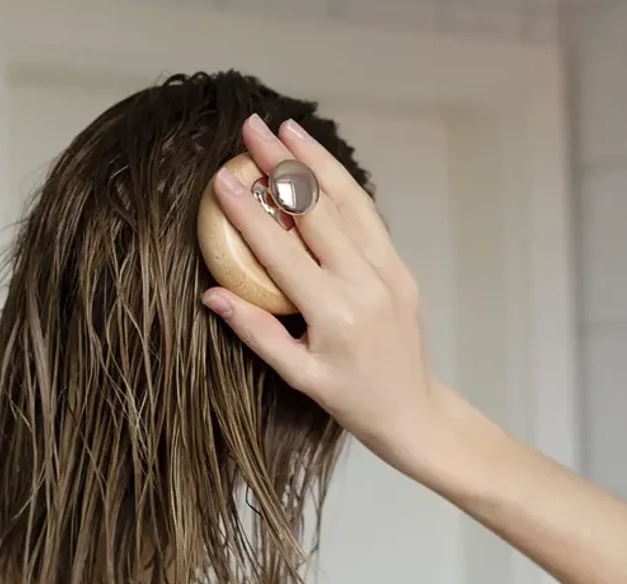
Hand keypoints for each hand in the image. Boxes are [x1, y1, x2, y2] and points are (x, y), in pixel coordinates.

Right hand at [202, 114, 440, 464]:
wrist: (414, 411)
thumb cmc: (352, 400)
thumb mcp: (298, 376)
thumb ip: (257, 331)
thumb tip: (212, 295)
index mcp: (335, 313)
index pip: (282, 251)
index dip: (250, 213)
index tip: (223, 179)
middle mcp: (365, 284)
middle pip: (317, 211)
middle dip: (282, 165)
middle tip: (252, 128)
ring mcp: (389, 271)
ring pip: (350, 203)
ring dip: (317, 162)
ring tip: (287, 129)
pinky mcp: (401, 268)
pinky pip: (369, 218)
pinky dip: (344, 186)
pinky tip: (320, 164)